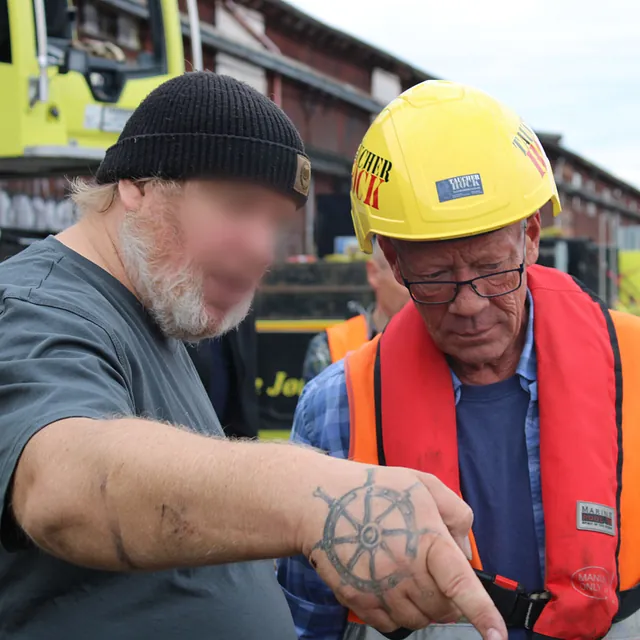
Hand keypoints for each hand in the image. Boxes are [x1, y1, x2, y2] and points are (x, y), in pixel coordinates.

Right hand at [299, 464, 506, 639]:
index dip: (483, 614)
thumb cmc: (373, 488)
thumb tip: (465, 554)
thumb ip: (456, 513)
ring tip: (409, 573)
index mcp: (427, 541)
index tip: (497, 636)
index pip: (461, 585)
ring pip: (420, 620)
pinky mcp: (359, 600)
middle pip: (443, 609)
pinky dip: (398, 612)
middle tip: (434, 571)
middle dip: (448, 596)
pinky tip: (389, 584)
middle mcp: (405, 571)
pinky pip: (391, 625)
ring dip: (424, 606)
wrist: (320, 501)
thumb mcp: (422, 484)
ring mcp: (380, 589)